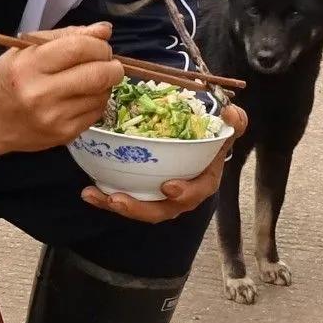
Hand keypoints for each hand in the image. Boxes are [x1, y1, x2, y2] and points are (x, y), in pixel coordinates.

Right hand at [0, 23, 123, 163]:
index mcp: (29, 66)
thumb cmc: (6, 79)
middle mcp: (41, 94)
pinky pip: (96, 113)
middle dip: (112, 65)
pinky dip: (96, 101)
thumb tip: (105, 30)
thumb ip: (66, 36)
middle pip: (98, 74)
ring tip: (89, 79)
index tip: (100, 45)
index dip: (99, 44)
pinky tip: (81, 96)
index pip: (79, 48)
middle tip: (107, 62)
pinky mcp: (64, 135)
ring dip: (104, 84)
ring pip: (102, 95)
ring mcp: (54, 118)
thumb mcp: (25, 50)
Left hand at [81, 101, 247, 223]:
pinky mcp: (140, 193)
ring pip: (139, 207)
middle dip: (140, 207)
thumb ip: (234, 123)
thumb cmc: (209, 139)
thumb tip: (232, 113)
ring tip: (97, 196)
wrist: (194, 142)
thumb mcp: (225, 129)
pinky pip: (124, 199)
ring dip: (117, 205)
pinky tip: (89, 192)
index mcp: (202, 181)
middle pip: (162, 209)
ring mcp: (158, 197)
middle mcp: (180, 195)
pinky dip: (105, 198)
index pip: (197, 192)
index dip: (185, 193)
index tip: (168, 187)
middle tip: (118, 199)